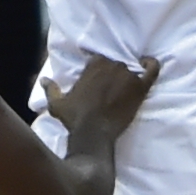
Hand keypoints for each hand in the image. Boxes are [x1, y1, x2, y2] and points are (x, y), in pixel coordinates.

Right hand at [43, 53, 157, 146]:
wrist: (93, 134)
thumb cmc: (75, 119)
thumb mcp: (57, 104)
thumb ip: (51, 89)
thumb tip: (43, 79)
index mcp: (93, 64)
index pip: (99, 60)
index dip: (99, 71)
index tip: (97, 81)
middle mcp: (112, 65)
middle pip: (116, 64)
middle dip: (113, 75)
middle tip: (111, 89)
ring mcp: (128, 76)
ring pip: (132, 68)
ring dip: (130, 75)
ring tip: (127, 87)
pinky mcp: (140, 88)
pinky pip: (152, 70)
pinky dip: (152, 65)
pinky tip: (149, 64)